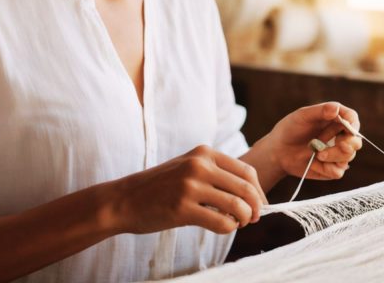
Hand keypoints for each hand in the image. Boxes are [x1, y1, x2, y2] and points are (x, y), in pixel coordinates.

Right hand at [104, 145, 267, 235]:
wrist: (124, 199)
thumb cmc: (159, 188)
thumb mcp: (187, 168)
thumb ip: (215, 174)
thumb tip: (251, 195)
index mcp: (203, 153)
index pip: (247, 171)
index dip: (258, 191)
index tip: (259, 205)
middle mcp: (199, 165)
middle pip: (246, 188)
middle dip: (256, 207)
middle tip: (253, 219)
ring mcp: (190, 186)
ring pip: (238, 206)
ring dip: (244, 219)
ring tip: (237, 224)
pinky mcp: (182, 208)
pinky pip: (221, 222)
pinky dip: (228, 229)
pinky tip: (221, 227)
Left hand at [269, 102, 362, 179]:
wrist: (278, 152)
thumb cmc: (289, 129)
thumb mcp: (302, 116)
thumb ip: (320, 111)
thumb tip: (336, 109)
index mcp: (335, 119)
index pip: (353, 119)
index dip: (353, 125)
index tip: (348, 129)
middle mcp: (339, 135)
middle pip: (355, 141)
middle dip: (347, 144)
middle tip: (338, 144)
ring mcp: (337, 153)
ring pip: (348, 157)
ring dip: (333, 156)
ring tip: (316, 154)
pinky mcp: (332, 167)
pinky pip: (338, 171)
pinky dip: (326, 168)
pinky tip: (313, 163)